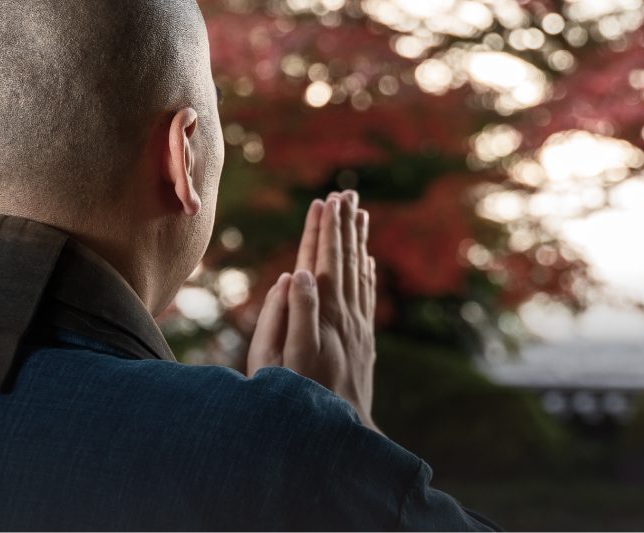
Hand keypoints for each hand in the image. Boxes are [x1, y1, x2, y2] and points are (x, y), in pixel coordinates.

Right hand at [246, 191, 377, 430]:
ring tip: (359, 213)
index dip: (320, 231)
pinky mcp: (364, 343)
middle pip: (344, 260)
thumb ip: (288, 314)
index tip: (323, 201)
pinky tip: (367, 260)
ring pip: (359, 274)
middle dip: (342, 225)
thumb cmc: (295, 398)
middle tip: (344, 193)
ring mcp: (358, 329)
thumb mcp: (276, 359)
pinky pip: (366, 298)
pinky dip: (367, 274)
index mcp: (320, 315)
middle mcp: (344, 317)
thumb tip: (295, 274)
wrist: (338, 436)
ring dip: (357, 242)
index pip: (320, 261)